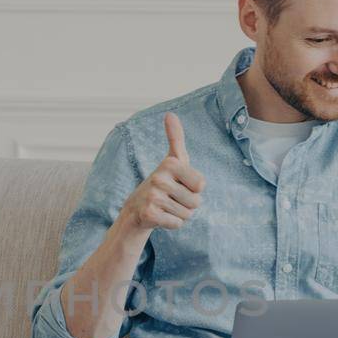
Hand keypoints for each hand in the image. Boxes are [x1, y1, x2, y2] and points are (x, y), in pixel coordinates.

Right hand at [117, 112, 205, 235]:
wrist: (136, 208)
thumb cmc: (162, 182)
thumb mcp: (172, 160)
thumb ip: (175, 138)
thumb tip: (170, 114)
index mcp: (170, 163)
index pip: (201, 185)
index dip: (194, 189)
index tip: (179, 185)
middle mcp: (159, 178)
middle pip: (196, 202)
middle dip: (187, 204)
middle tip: (171, 198)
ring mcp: (153, 196)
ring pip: (187, 214)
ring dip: (179, 214)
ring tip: (166, 207)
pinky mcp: (149, 214)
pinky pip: (177, 224)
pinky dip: (171, 224)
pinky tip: (160, 216)